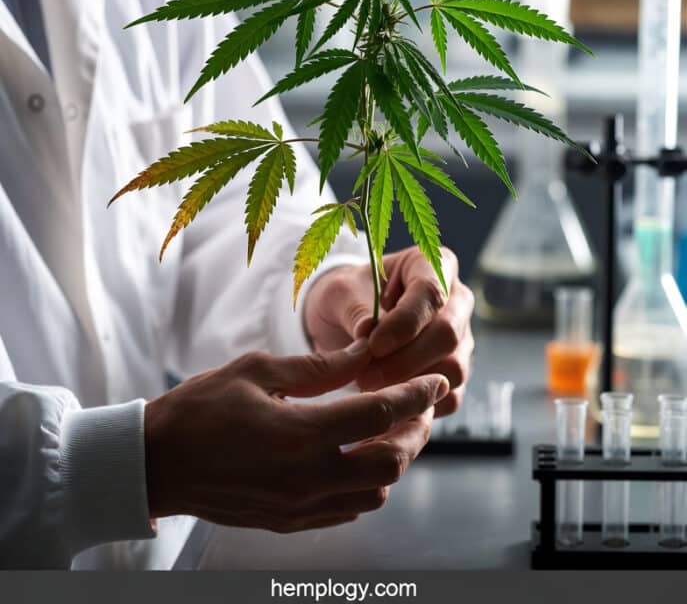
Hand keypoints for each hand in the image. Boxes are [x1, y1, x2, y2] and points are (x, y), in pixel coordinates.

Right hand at [144, 341, 448, 530]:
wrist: (155, 464)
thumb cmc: (200, 408)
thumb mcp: (257, 371)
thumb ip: (317, 366)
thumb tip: (364, 351)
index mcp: (299, 435)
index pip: (379, 417)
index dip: (415, 396)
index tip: (435, 381)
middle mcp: (305, 479)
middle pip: (389, 463)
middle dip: (414, 433)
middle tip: (418, 406)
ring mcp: (298, 506)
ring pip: (374, 493)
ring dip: (392, 460)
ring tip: (390, 428)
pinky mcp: (288, 522)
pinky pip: (347, 510)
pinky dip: (366, 484)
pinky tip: (358, 455)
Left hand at [303, 246, 473, 417]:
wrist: (345, 322)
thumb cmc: (347, 296)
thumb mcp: (341, 292)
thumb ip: (356, 310)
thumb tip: (367, 334)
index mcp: (434, 265)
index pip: (432, 292)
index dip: (405, 322)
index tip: (374, 344)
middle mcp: (456, 301)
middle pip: (448, 334)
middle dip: (405, 360)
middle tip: (365, 376)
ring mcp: (461, 339)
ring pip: (453, 369)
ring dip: (411, 385)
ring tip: (369, 386)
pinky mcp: (454, 374)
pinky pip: (450, 397)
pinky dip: (419, 406)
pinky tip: (387, 402)